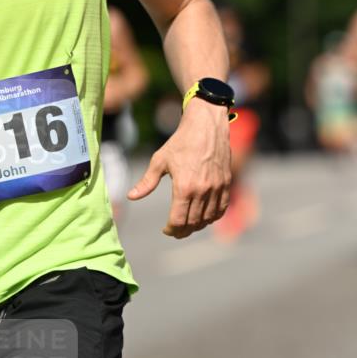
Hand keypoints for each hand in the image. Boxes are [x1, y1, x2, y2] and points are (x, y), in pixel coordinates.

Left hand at [128, 101, 231, 237]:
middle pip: (193, 223)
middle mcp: (202, 190)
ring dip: (197, 226)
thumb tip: (130, 197)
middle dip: (183, 231)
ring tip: (188, 225)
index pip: (178, 221)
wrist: (206, 125)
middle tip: (176, 231)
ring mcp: (216, 188)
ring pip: (208, 219)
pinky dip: (213, 217)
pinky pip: (221, 208)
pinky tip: (204, 217)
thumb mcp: (160, 160)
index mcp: (184, 187)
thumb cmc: (181, 141)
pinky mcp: (225, 183)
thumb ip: (147, 182)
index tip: (166, 230)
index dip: (171, 230)